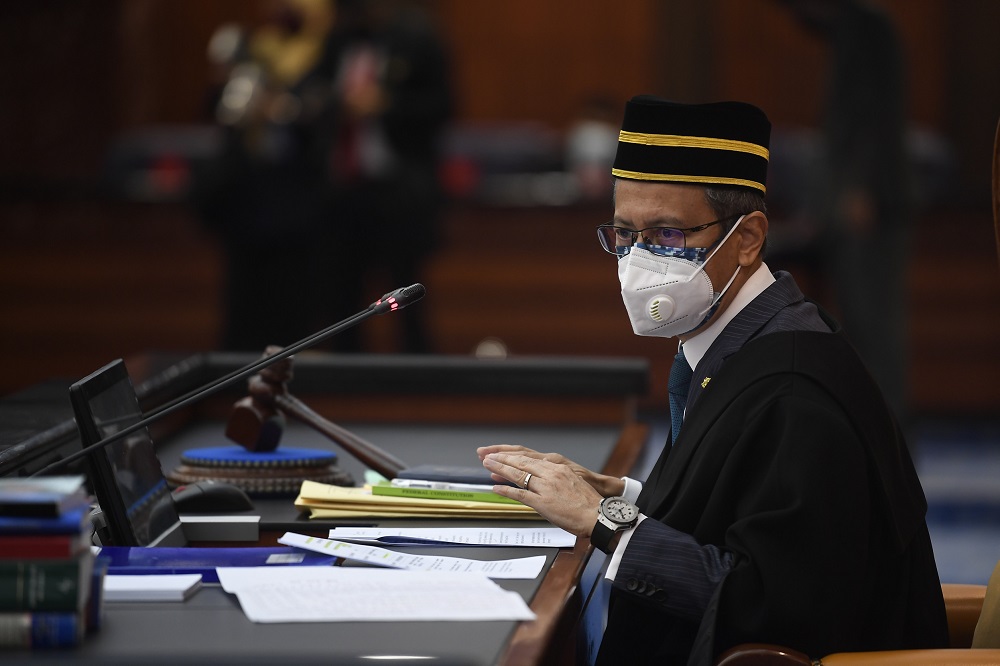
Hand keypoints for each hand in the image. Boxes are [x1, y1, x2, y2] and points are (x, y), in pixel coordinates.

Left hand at [477, 444, 624, 496]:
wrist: (598, 515)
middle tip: (486, 454)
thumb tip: (541, 478)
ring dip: (500, 469)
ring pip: (518, 475)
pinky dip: (507, 490)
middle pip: (520, 462)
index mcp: (557, 467)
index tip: (499, 452)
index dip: (511, 454)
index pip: (529, 457)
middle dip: (501, 458)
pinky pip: (520, 494)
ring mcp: (546, 487)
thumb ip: (554, 478)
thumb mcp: (571, 481)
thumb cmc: (587, 502)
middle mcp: (550, 473)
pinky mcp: (543, 502)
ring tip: (487, 465)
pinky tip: (496, 487)